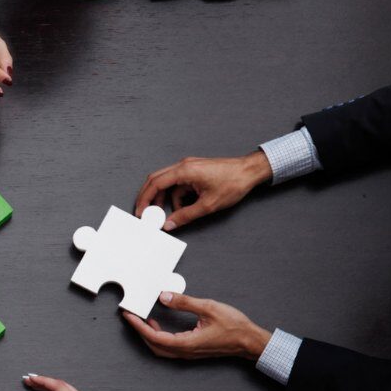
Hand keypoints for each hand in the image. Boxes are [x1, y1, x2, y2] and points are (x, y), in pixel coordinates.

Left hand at [122, 292, 271, 360]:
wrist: (250, 341)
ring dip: (148, 335)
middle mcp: (185, 352)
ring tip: (141, 319)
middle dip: (139, 331)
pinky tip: (158, 325)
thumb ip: (184, 302)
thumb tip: (164, 296)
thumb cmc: (234, 326)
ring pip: (160, 348)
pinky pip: (169, 347)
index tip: (129, 316)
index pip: (155, 337)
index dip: (139, 326)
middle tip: (130, 316)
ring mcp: (188, 354)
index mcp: (187, 344)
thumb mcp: (208, 308)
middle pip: (153, 345)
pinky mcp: (192, 351)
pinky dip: (158, 337)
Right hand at [134, 151, 272, 230]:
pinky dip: (177, 197)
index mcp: (184, 171)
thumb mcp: (208, 205)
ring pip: (167, 183)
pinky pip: (179, 184)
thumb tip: (169, 224)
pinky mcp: (194, 171)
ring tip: (168, 214)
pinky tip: (184, 207)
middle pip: (156, 180)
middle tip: (145, 213)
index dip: (145, 199)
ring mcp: (189, 167)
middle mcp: (183, 166)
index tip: (140, 212)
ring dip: (165, 199)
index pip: (156, 183)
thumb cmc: (233, 183)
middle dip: (149, 198)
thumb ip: (185, 216)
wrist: (250, 171)